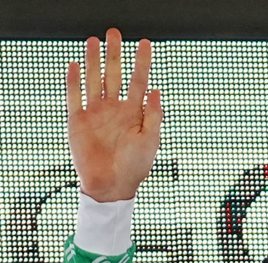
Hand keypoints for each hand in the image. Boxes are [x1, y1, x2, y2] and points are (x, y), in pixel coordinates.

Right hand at [66, 27, 161, 201]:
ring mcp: (95, 114)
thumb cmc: (134, 168)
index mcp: (133, 114)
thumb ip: (153, 115)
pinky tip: (75, 65)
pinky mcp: (78, 122)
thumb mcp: (150, 141)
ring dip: (94, 61)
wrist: (111, 187)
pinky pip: (74, 97)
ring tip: (94, 41)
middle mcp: (114, 110)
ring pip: (94, 81)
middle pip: (114, 75)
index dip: (142, 63)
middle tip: (114, 33)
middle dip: (115, 55)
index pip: (139, 82)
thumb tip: (156, 90)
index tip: (146, 44)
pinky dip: (74, 82)